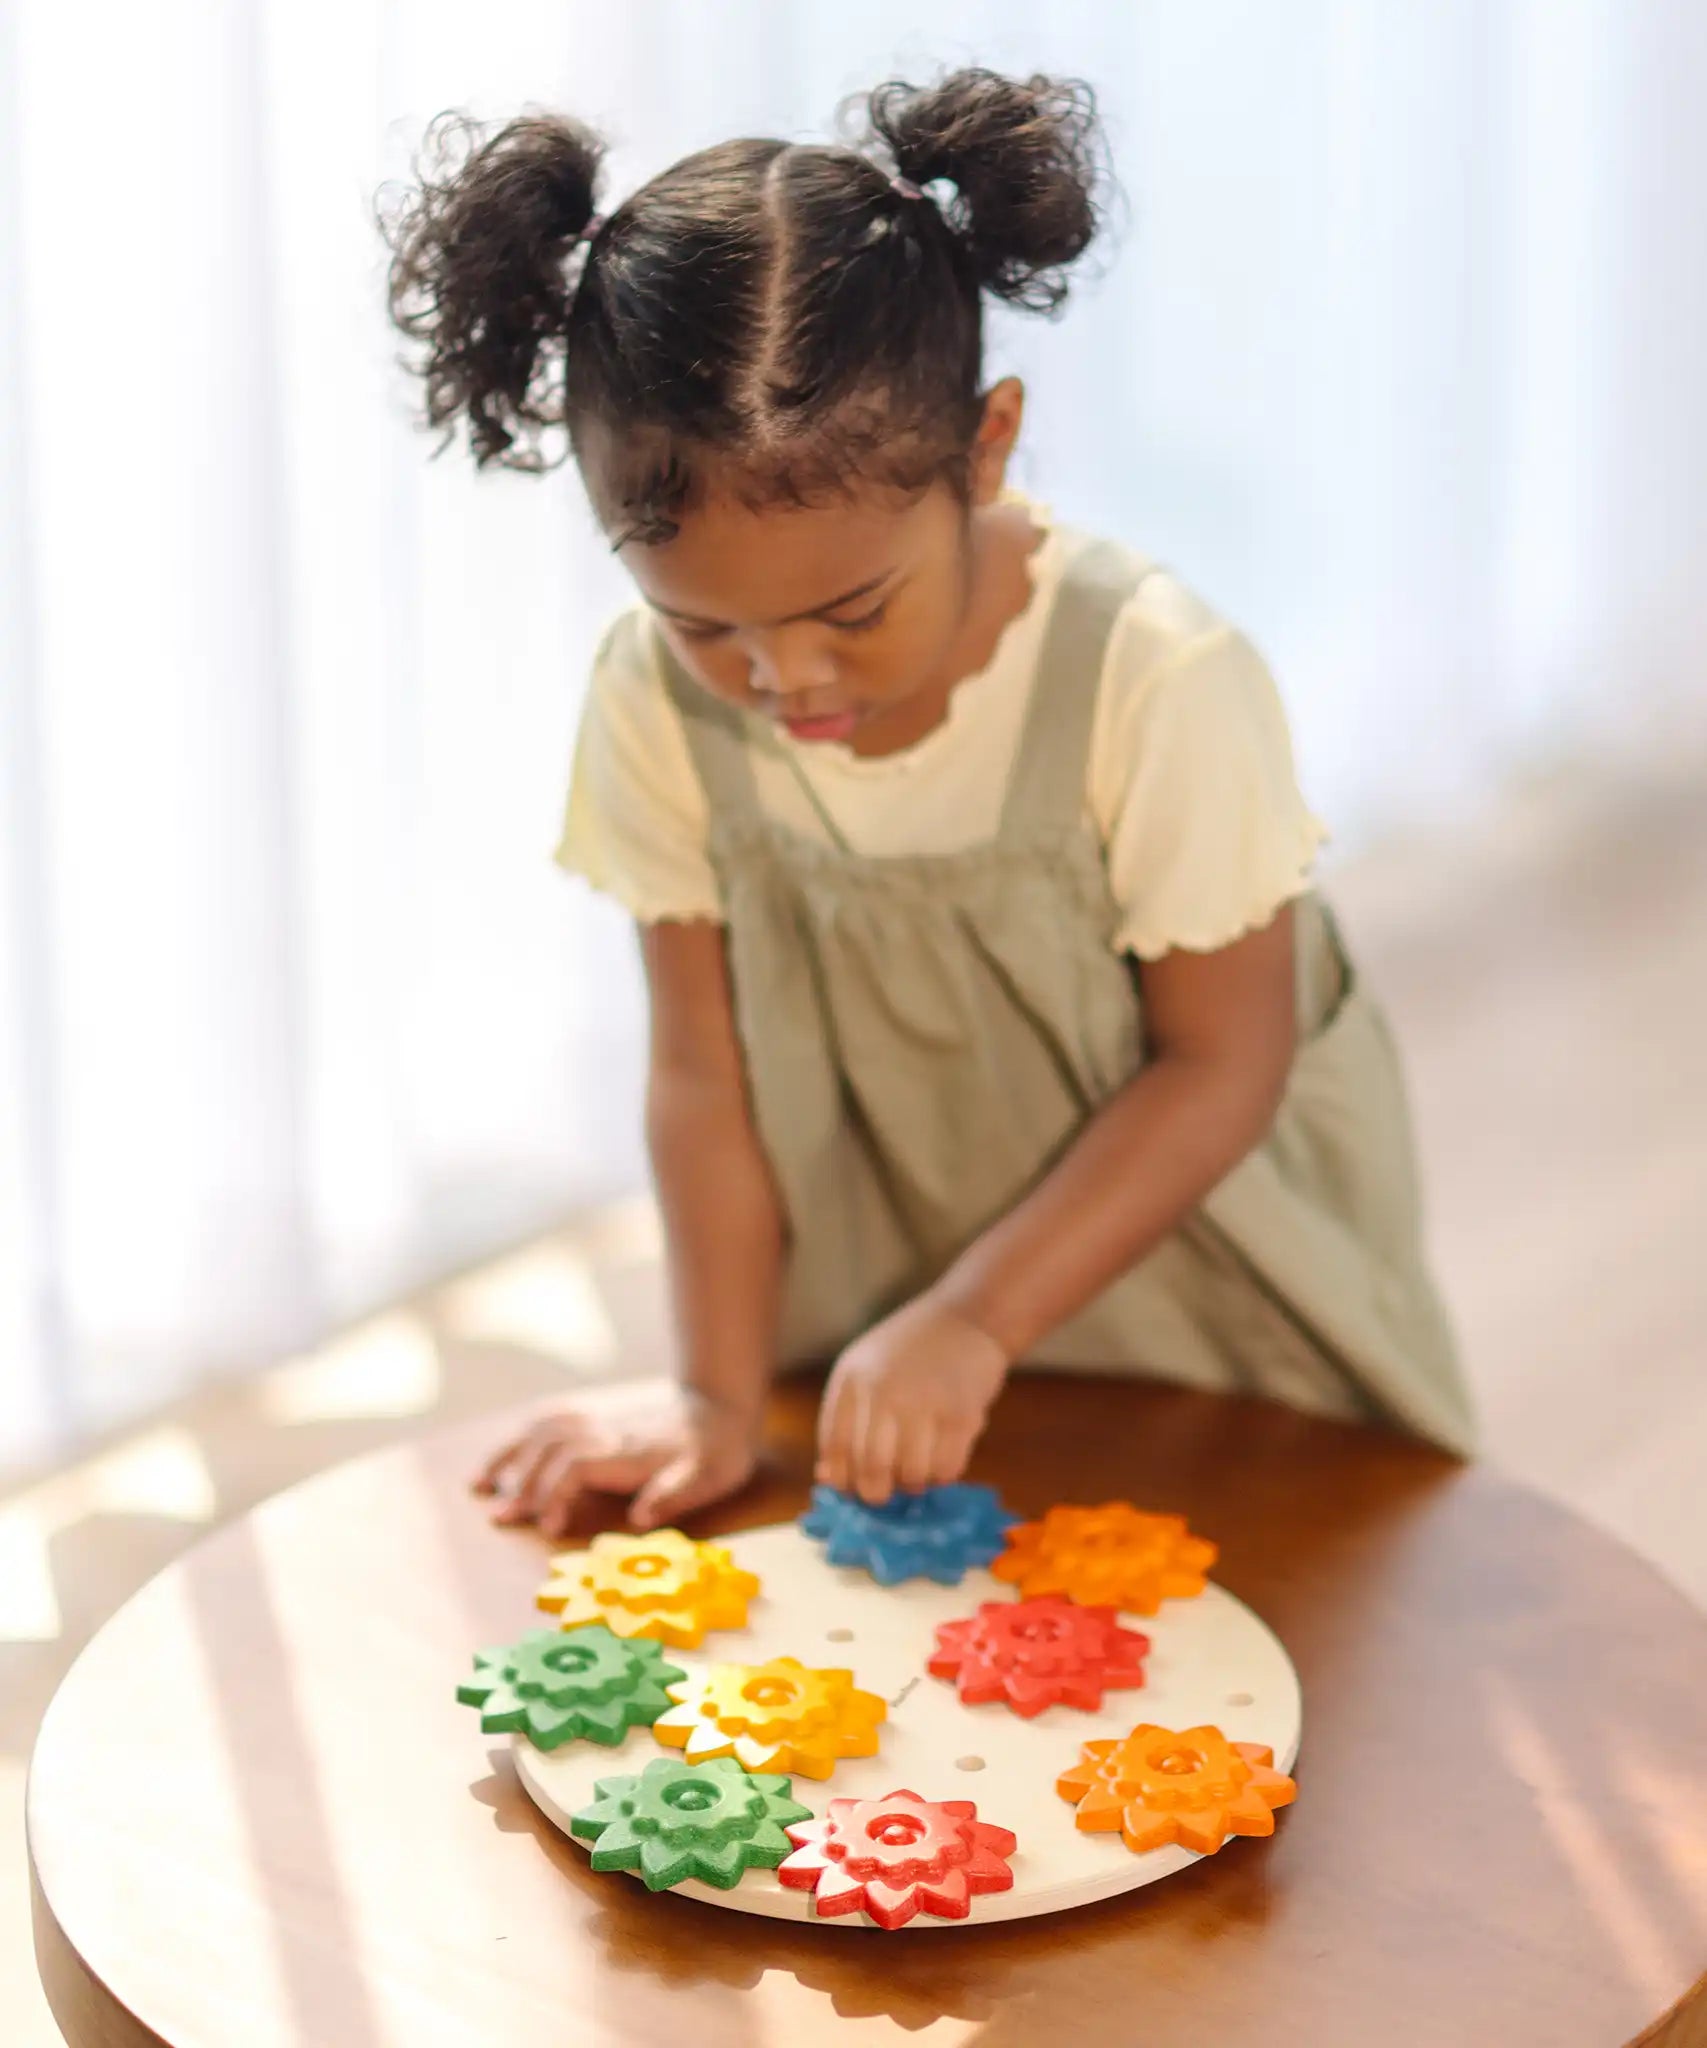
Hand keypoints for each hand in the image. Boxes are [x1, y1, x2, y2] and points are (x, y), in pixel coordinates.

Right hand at [473, 1378, 760, 1536]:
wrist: (719, 1408)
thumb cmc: (716, 1452)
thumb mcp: (709, 1477)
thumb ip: (674, 1495)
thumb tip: (642, 1516)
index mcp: (627, 1451)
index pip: (576, 1467)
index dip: (556, 1494)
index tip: (547, 1527)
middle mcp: (605, 1432)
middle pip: (548, 1450)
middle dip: (521, 1484)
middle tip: (500, 1518)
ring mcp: (596, 1421)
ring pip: (540, 1431)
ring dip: (509, 1456)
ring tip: (479, 1484)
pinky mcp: (595, 1418)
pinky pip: (548, 1419)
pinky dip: (520, 1436)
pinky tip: (503, 1455)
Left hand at [816, 1293, 1010, 1505]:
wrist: (968, 1317)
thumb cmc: (910, 1350)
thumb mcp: (864, 1370)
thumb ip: (844, 1420)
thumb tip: (828, 1478)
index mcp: (852, 1379)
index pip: (835, 1448)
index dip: (841, 1480)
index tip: (852, 1488)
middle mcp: (883, 1390)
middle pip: (872, 1468)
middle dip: (877, 1493)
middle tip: (886, 1492)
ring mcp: (923, 1402)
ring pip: (912, 1475)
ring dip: (914, 1484)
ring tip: (918, 1468)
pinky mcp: (961, 1413)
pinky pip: (947, 1469)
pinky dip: (943, 1475)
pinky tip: (942, 1456)